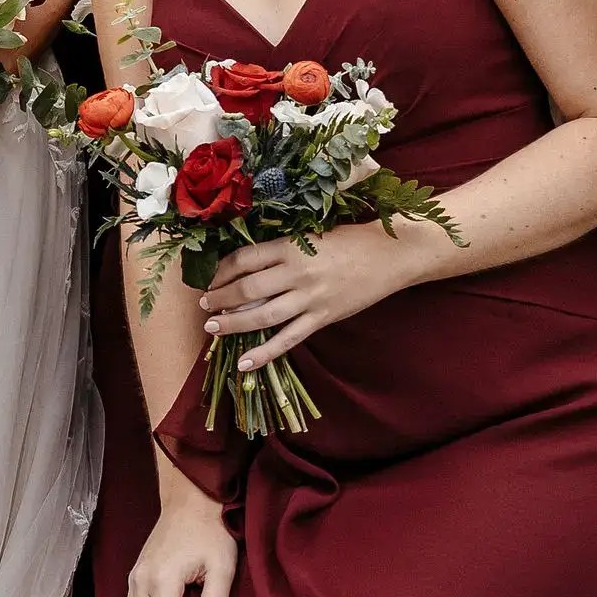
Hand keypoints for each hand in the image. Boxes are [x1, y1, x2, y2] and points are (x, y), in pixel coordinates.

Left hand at [196, 222, 419, 369]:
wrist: (391, 254)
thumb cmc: (351, 239)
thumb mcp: (311, 233)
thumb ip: (282, 249)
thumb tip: (247, 264)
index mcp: (291, 246)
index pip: (243, 259)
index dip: (220, 271)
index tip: (208, 279)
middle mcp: (296, 272)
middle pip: (246, 289)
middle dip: (219, 299)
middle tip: (205, 306)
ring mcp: (310, 298)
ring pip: (262, 316)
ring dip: (232, 324)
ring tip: (213, 328)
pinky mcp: (323, 318)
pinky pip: (288, 339)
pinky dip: (264, 353)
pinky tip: (244, 363)